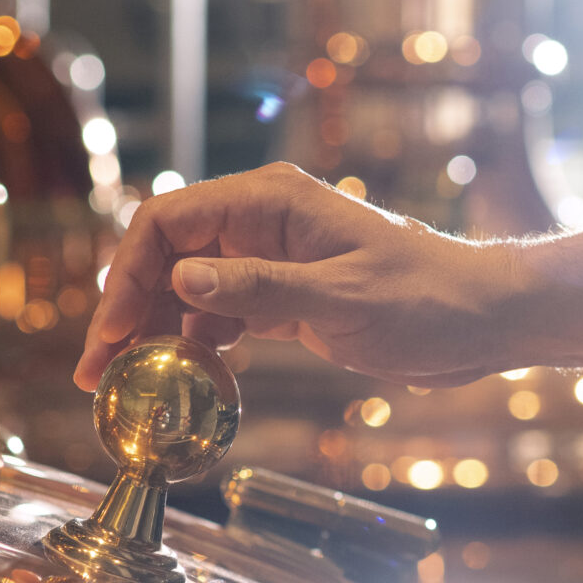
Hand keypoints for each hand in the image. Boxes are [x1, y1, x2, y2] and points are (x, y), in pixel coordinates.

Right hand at [75, 163, 533, 390]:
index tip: (113, 331)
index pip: (169, 221)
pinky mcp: (286, 296)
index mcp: (271, 201)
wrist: (483, 321)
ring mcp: (272, 259)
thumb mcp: (341, 301)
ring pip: (188, 287)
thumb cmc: (426, 301)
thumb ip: (260, 289)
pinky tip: (185, 377)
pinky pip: (222, 313)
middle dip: (128, 308)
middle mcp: (263, 222)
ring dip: (156, 331)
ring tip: (128, 381)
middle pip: (168, 255)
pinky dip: (198, 344)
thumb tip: (181, 278)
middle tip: (98, 369)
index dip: (128, 274)